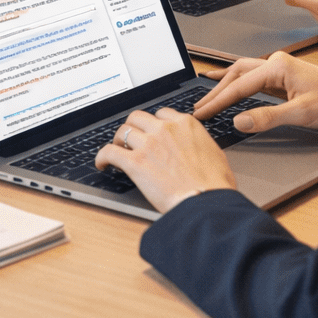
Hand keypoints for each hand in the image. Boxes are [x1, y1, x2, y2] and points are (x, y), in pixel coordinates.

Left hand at [94, 108, 235, 213]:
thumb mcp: (214, 154)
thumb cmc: (215, 185)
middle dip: (133, 128)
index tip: (151, 132)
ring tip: (118, 150)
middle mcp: (165, 129)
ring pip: (122, 132)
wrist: (207, 203)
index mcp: (185, 125)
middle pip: (138, 118)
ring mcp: (148, 144)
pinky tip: (102, 163)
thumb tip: (193, 146)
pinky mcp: (135, 162)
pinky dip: (102, 157)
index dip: (153, 124)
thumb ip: (198, 142)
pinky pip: (109, 152)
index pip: (161, 113)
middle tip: (131, 140)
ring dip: (118, 141)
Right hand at [193, 52, 317, 132]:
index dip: (217, 101)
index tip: (201, 113)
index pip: (238, 86)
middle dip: (215, 91)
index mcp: (278, 67)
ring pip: (243, 73)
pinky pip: (254, 78)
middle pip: (236, 74)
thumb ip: (266, 117)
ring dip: (225, 85)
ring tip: (206, 94)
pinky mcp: (286, 78)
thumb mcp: (300, 114)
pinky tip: (231, 87)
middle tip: (198, 107)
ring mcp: (281, 69)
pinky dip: (238, 84)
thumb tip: (238, 121)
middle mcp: (277, 63)